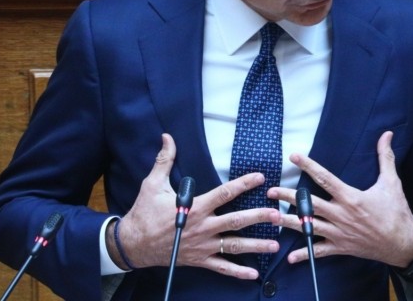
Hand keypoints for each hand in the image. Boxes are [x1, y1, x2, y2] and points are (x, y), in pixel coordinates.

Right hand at [111, 133, 282, 279]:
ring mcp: (203, 245)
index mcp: (195, 207)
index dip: (244, 184)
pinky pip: (221, 267)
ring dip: (256, 245)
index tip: (260, 178)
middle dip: (259, 217)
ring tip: (276, 244)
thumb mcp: (152, 184)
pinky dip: (238, 272)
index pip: (224, 193)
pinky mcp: (199, 259)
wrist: (134, 243)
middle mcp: (203, 227)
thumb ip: (164, 160)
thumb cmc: (144, 213)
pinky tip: (253, 274)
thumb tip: (167, 138)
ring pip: (235, 246)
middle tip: (278, 214)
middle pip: (236, 221)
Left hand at [268, 131, 412, 267]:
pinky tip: (290, 257)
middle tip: (270, 192)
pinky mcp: (341, 247)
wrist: (405, 244)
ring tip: (271, 217)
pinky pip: (320, 251)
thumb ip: (385, 157)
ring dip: (289, 222)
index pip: (325, 178)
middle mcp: (341, 215)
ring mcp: (339, 233)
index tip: (293, 156)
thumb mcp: (392, 183)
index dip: (308, 166)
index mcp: (351, 198)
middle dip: (288, 197)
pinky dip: (305, 254)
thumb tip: (387, 134)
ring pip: (309, 227)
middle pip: (309, 204)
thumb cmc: (398, 212)